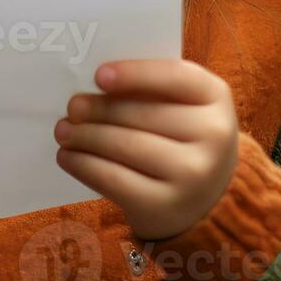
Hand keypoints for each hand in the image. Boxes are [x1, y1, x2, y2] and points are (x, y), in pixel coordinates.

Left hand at [53, 58, 238, 240]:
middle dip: (99, 109)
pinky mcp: (166, 206)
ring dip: (85, 136)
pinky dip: (84, 166)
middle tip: (72, 107)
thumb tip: (95, 84)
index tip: (98, 75)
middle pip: (143, 114)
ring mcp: (193, 175)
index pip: (175, 76)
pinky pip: (114, 180)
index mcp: (216, 97)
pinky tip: (67, 157)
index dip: (135, 74)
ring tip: (63, 131)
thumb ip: (152, 89)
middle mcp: (214, 136)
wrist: (208, 200)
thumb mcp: (185, 106)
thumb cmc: (183, 138)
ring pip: (125, 146)